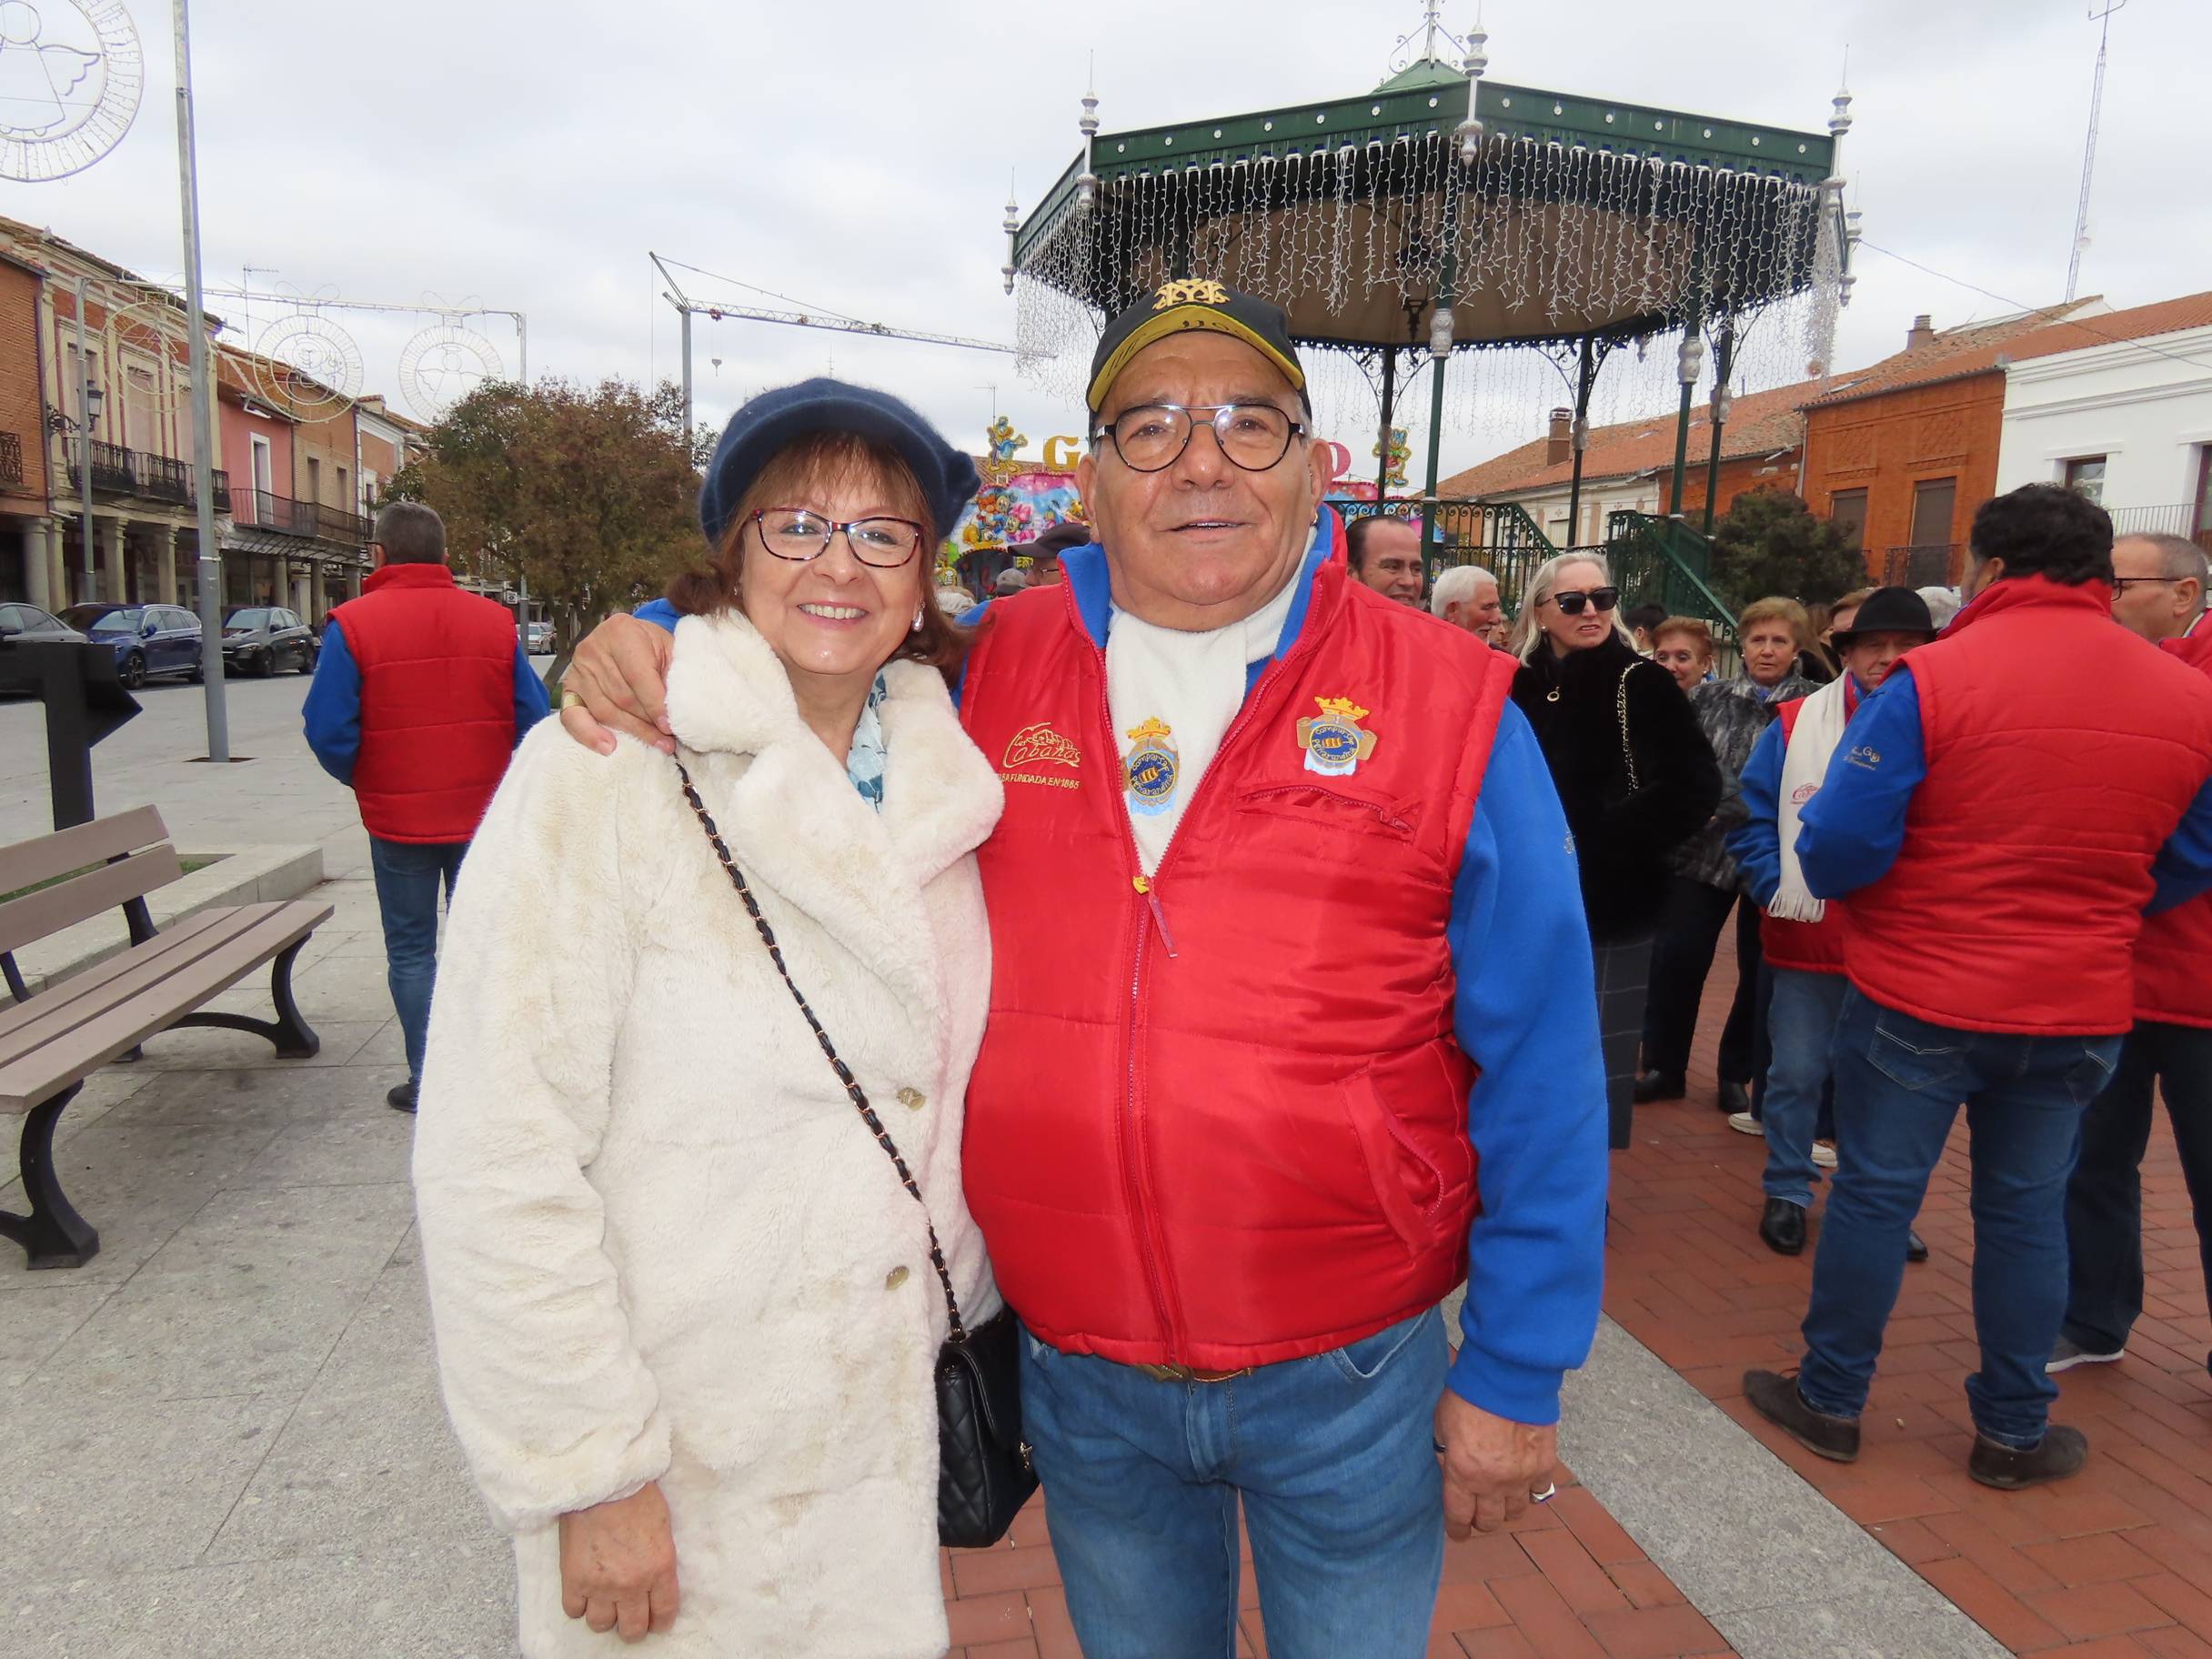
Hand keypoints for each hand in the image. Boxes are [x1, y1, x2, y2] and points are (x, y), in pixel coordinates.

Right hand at [558, 1481, 679, 1639]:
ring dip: (604, 1616)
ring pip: (601, 1625)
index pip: (664, 1613)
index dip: (660, 1622)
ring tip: (604, 1602)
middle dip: (633, 1626)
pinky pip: (574, 1611)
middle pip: (632, 1628)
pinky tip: (583, 1592)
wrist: (602, 1480)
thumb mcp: (663, 1528)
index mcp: (660, 1568)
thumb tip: (656, 1582)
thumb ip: (660, 1561)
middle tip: (629, 1616)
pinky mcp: (573, 1579)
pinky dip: (579, 1604)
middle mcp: (632, 1584)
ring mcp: (600, 1585)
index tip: (656, 1622)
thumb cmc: (637, 1495)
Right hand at [561, 614, 676, 755]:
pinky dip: (588, 734)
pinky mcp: (568, 688)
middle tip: (669, 739)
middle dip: (648, 722)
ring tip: (656, 743)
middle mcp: (593, 648)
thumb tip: (677, 713)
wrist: (629, 638)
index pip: (637, 676)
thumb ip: (674, 675)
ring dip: (632, 731)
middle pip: (622, 697)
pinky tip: (608, 747)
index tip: (670, 726)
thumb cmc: (652, 646)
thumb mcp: (670, 650)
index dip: (654, 704)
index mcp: (621, 631)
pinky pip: (572, 717)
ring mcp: (577, 669)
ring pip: (605, 710)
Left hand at [1434, 1388, 1557, 1537]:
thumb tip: (1450, 1474)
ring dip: (1506, 1509)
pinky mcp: (1544, 1465)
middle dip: (1481, 1520)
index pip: (1459, 1518)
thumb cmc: (1468, 1396)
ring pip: (1516, 1513)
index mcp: (1463, 1474)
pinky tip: (1523, 1481)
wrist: (1507, 1376)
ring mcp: (1522, 1477)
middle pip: (1490, 1522)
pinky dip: (1531, 1491)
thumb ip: (1446, 1456)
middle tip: (1478, 1511)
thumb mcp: (1441, 1427)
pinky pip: (1539, 1492)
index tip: (1458, 1532)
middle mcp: (1493, 1483)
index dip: (1457, 1530)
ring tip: (1501, 1497)